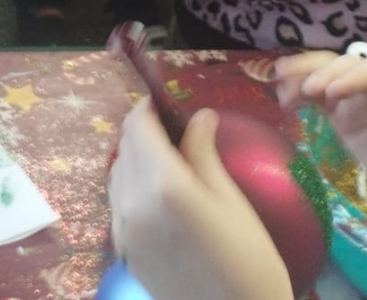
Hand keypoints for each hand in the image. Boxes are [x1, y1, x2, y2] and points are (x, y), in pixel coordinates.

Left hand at [109, 101, 292, 299]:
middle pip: (125, 148)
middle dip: (144, 132)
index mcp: (162, 185)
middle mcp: (132, 202)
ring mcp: (122, 227)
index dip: (149, 109)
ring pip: (117, 173)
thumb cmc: (249, 262)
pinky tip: (160, 195)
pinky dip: (132, 186)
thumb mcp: (231, 201)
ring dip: (135, 158)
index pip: (137, 127)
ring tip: (169, 161)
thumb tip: (199, 116)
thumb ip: (204, 153)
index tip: (166, 104)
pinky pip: (119, 202)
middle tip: (175, 132)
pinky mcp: (122, 248)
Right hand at [275, 51, 366, 240]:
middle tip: (300, 89)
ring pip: (324, 77)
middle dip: (319, 71)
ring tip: (280, 86)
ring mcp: (359, 100)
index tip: (331, 94)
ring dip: (301, 76)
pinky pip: (317, 99)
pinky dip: (298, 95)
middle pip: (343, 65)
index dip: (350, 76)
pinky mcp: (344, 118)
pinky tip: (285, 101)